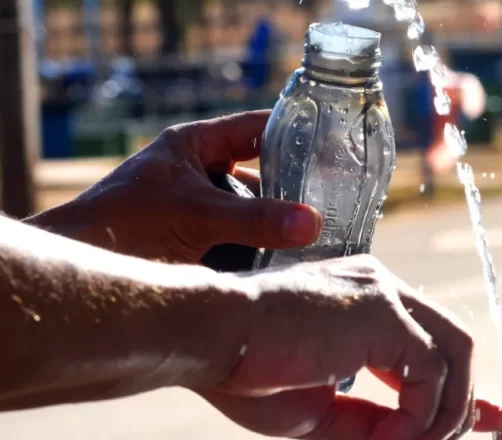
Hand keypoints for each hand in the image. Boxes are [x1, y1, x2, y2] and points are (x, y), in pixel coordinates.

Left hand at [26, 111, 321, 263]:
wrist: (81, 271)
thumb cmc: (123, 225)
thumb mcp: (195, 215)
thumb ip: (255, 219)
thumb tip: (312, 224)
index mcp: (194, 146)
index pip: (255, 128)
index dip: (292, 131)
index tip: (332, 143)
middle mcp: (199, 174)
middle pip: (260, 175)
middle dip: (292, 190)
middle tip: (333, 201)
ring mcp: (199, 210)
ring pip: (252, 211)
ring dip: (277, 225)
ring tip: (319, 236)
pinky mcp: (197, 244)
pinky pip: (241, 241)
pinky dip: (262, 251)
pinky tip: (290, 262)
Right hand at [202, 254, 501, 439]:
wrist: (207, 337)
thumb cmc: (248, 372)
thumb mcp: (323, 411)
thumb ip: (376, 421)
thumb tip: (421, 438)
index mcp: (367, 304)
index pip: (435, 342)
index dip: (466, 386)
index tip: (496, 415)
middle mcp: (383, 290)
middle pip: (456, 344)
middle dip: (467, 401)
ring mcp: (385, 296)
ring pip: (455, 355)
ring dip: (442, 415)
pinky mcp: (383, 313)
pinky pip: (430, 372)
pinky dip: (421, 415)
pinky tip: (389, 438)